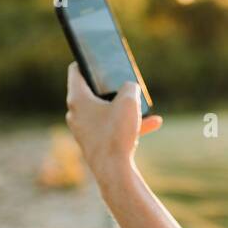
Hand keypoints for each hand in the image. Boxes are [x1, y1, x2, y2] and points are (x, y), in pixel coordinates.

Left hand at [64, 63, 162, 185]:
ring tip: (144, 106)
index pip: (76, 70)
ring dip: (124, 108)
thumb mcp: (130, 101)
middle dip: (111, 87)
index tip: (98, 57)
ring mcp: (83, 130)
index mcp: (77, 98)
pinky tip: (152, 123)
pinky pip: (111, 128)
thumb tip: (130, 88)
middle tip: (124, 81)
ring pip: (105, 111)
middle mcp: (75, 113)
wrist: (114, 170)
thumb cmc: (116, 132)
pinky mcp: (93, 143)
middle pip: (92, 92)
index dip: (88, 60)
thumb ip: (130, 87)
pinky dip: (127, 124)